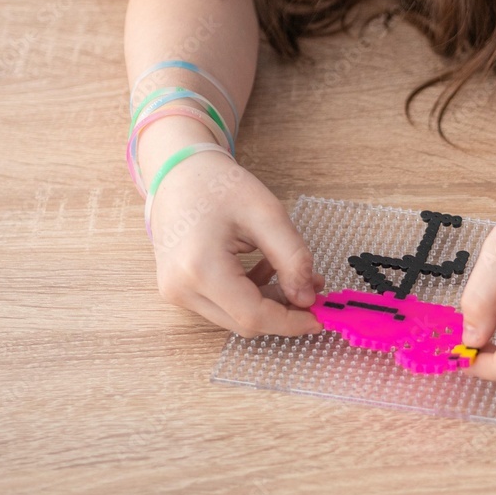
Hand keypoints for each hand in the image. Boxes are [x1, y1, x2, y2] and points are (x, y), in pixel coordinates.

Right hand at [148, 151, 323, 336]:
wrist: (177, 172)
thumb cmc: (217, 185)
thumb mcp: (267, 214)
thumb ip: (293, 259)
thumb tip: (307, 299)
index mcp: (200, 268)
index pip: (253, 315)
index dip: (291, 322)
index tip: (319, 317)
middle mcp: (181, 287)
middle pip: (245, 322)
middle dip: (284, 311)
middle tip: (314, 288)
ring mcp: (176, 291)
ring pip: (235, 318)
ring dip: (269, 303)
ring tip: (292, 274)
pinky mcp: (179, 290)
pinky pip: (223, 307)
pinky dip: (250, 296)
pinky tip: (266, 270)